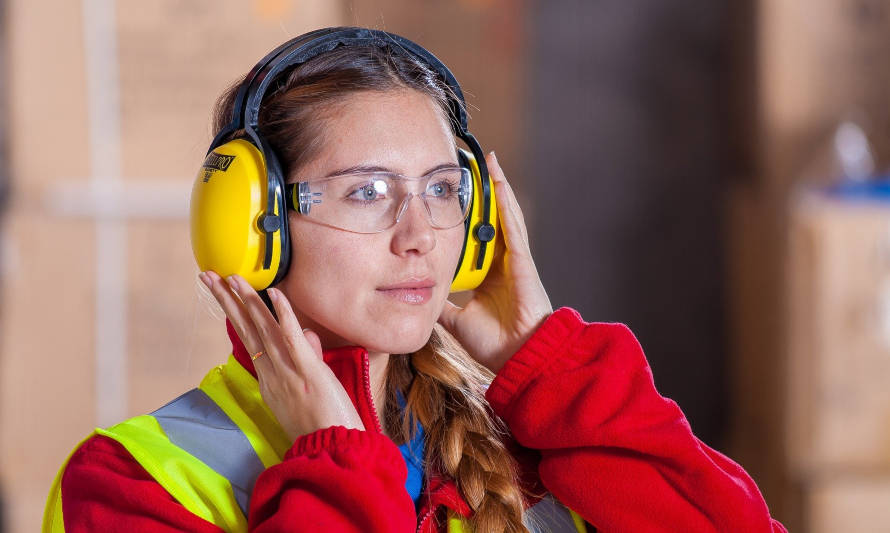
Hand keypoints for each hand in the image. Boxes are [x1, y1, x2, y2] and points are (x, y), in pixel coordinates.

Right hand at [199, 271, 364, 441]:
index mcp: (269, 379)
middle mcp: (272, 373)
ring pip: (263, 329)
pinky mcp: (308, 371)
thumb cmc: (323, 425)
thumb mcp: (309, 389)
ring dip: (247, 300)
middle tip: (208, 276)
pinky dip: (284, 314)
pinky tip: (274, 293)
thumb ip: (307, 358)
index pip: (249, 338)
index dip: (235, 313)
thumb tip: (308, 336)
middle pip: (246, 329)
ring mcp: (288, 371)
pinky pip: (293, 338)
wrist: (333, 450)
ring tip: (231, 277)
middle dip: (226, 300)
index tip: (223, 292)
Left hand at [437, 152, 552, 373]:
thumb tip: (418, 295)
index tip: (456, 196)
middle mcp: (503, 262)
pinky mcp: (522, 261)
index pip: (476, 238)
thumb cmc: (495, 344)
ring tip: (489, 163)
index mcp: (489, 275)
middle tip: (472, 167)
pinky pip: (512, 226)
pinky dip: (505, 204)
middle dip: (484, 193)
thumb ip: (442, 304)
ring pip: (504, 216)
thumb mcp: (456, 319)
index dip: (468, 217)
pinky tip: (499, 184)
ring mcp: (514, 259)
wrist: (518, 358)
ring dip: (497, 189)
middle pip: (491, 220)